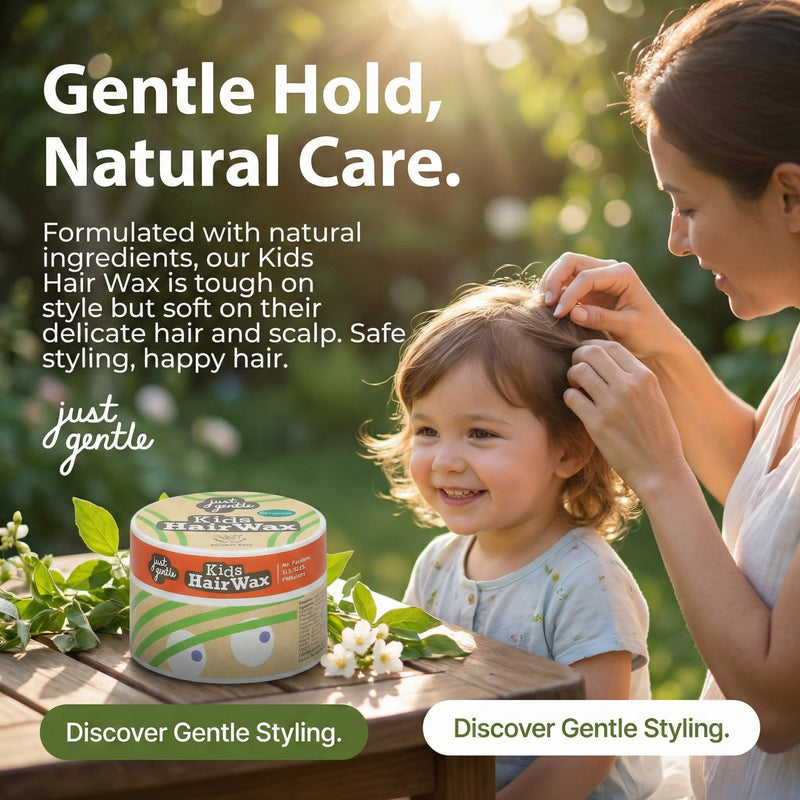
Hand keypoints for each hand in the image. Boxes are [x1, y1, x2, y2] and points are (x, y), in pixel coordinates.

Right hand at [540, 253, 676, 359]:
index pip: (585, 276)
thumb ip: (601, 319)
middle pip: (570, 261)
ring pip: (564, 268)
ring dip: (551, 284)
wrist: (656, 341)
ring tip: (545, 307)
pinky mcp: (587, 290)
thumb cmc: (648, 334)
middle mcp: (608, 270)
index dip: (568, 294)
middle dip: (554, 280)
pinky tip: (549, 308)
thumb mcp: (628, 328)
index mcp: (621, 274)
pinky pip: (564, 283)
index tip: (558, 315)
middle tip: (547, 304)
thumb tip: (573, 313)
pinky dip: (554, 291)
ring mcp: (596, 278)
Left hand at [565, 339, 689, 500]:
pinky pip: (571, 397)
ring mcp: (612, 404)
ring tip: (577, 388)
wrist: (660, 470)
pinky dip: (569, 397)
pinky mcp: (597, 424)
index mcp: (645, 377)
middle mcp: (629, 386)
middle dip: (578, 357)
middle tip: (577, 370)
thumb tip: (608, 361)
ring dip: (572, 376)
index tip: (587, 356)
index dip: (593, 346)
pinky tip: (577, 405)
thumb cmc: (657, 435)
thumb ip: (635, 379)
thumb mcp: (655, 398)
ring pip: (579, 371)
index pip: (611, 345)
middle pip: (591, 352)